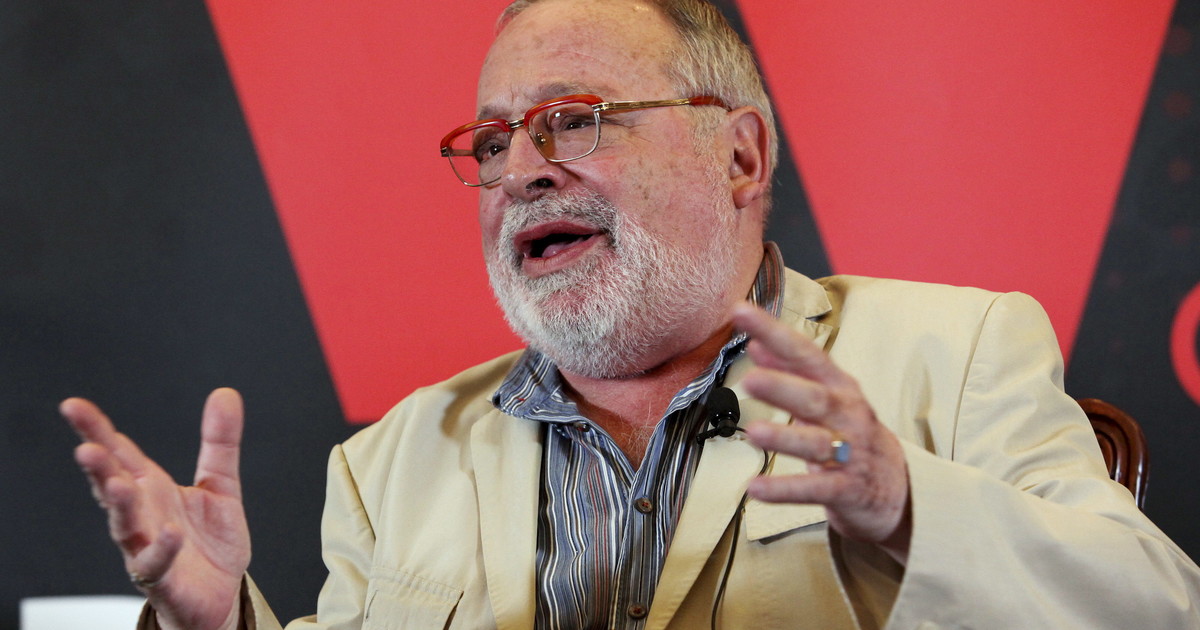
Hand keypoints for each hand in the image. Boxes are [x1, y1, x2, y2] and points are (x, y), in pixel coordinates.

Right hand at [61, 388, 251, 629]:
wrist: (221, 595)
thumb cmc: (209, 542)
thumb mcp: (220, 484)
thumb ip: (220, 441)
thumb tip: (225, 393)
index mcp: (150, 487)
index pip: (119, 453)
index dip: (96, 429)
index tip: (73, 406)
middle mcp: (142, 515)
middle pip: (112, 486)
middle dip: (98, 467)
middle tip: (86, 447)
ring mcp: (146, 546)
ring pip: (125, 525)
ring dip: (119, 506)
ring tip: (117, 485)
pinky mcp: (162, 578)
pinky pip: (155, 564)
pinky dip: (161, 548)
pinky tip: (169, 533)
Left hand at [732, 305, 911, 558]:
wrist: (899, 487)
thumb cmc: (851, 432)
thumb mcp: (826, 396)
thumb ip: (790, 371)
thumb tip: (754, 343)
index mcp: (838, 386)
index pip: (805, 353)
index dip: (774, 332)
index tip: (740, 312)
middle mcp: (847, 414)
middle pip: (815, 398)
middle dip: (784, 388)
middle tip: (750, 380)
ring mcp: (850, 453)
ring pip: (816, 443)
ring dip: (784, 437)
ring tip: (752, 433)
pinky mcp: (847, 489)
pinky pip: (815, 489)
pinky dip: (785, 490)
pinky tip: (754, 489)